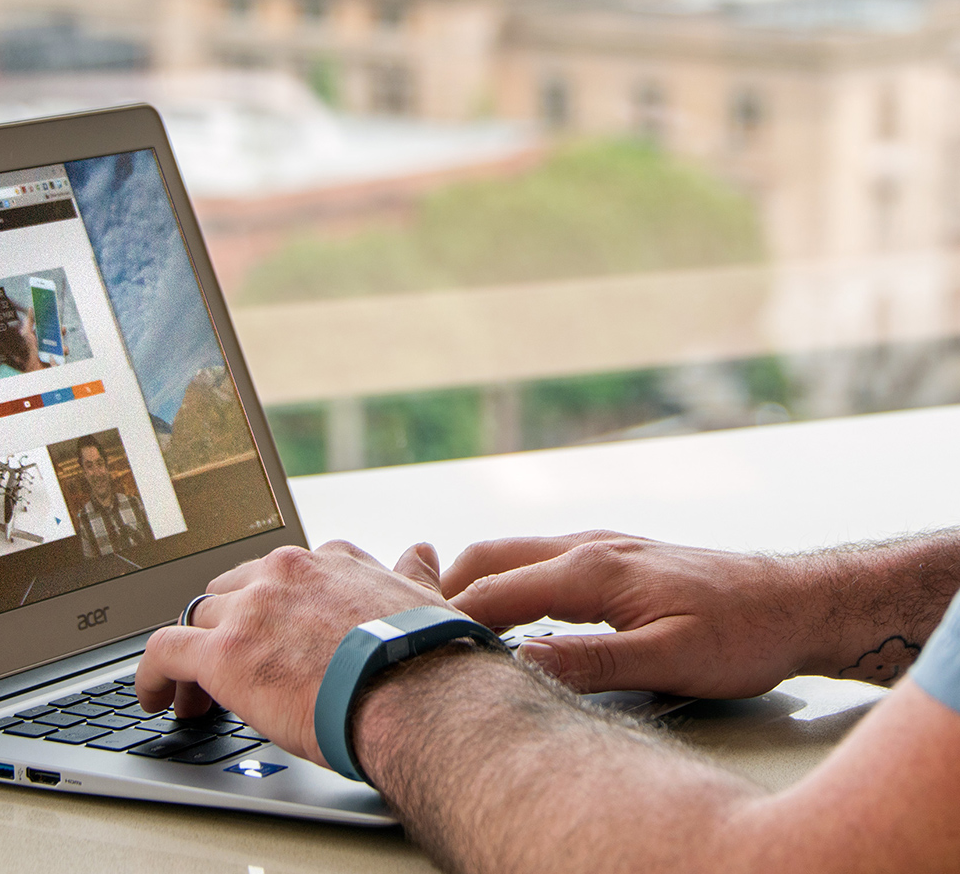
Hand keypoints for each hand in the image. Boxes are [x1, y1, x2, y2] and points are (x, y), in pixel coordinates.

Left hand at [135, 541, 448, 765]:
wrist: (418, 696)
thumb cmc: (428, 659)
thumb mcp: (428, 602)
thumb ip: (414, 576)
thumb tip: (422, 553)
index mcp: (329, 562)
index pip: (282, 572)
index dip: (270, 603)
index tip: (269, 627)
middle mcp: (285, 574)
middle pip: (232, 591)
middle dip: (227, 623)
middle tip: (230, 660)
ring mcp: (250, 610)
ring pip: (198, 618)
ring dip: (194, 651)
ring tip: (195, 690)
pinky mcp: (222, 653)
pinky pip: (163, 651)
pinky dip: (152, 674)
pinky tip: (155, 698)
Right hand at [442, 531, 807, 698]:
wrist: (795, 601)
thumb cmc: (742, 633)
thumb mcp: (671, 660)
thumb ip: (593, 660)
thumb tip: (522, 662)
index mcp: (591, 569)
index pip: (493, 592)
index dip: (448, 621)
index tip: (414, 647)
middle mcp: (586, 546)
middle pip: (486, 559)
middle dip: (443, 593)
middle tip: (413, 631)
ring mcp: (597, 544)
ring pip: (508, 553)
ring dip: (472, 584)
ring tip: (446, 624)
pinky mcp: (610, 554)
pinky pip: (536, 559)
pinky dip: (503, 581)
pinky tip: (506, 613)